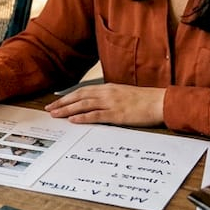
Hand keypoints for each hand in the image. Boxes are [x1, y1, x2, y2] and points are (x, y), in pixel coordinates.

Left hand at [44, 83, 165, 126]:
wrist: (160, 102)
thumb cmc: (144, 100)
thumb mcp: (123, 94)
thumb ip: (109, 97)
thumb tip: (96, 104)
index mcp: (108, 88)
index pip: (82, 91)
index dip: (68, 96)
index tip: (56, 102)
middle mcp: (107, 93)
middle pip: (79, 97)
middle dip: (63, 103)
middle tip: (49, 109)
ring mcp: (112, 103)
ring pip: (84, 105)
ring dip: (68, 110)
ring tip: (55, 114)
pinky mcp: (118, 114)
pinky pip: (97, 115)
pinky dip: (83, 117)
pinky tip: (73, 120)